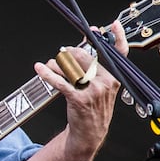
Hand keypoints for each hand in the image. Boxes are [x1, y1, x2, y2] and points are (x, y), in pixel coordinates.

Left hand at [34, 21, 124, 157]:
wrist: (90, 133)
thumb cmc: (93, 107)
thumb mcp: (100, 86)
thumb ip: (94, 67)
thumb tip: (82, 45)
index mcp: (115, 77)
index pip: (119, 53)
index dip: (114, 37)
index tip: (104, 27)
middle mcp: (106, 82)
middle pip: (84, 56)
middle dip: (68, 53)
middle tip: (61, 55)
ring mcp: (93, 91)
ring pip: (70, 68)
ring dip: (56, 64)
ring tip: (50, 66)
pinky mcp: (79, 99)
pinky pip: (61, 82)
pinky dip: (48, 74)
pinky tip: (40, 69)